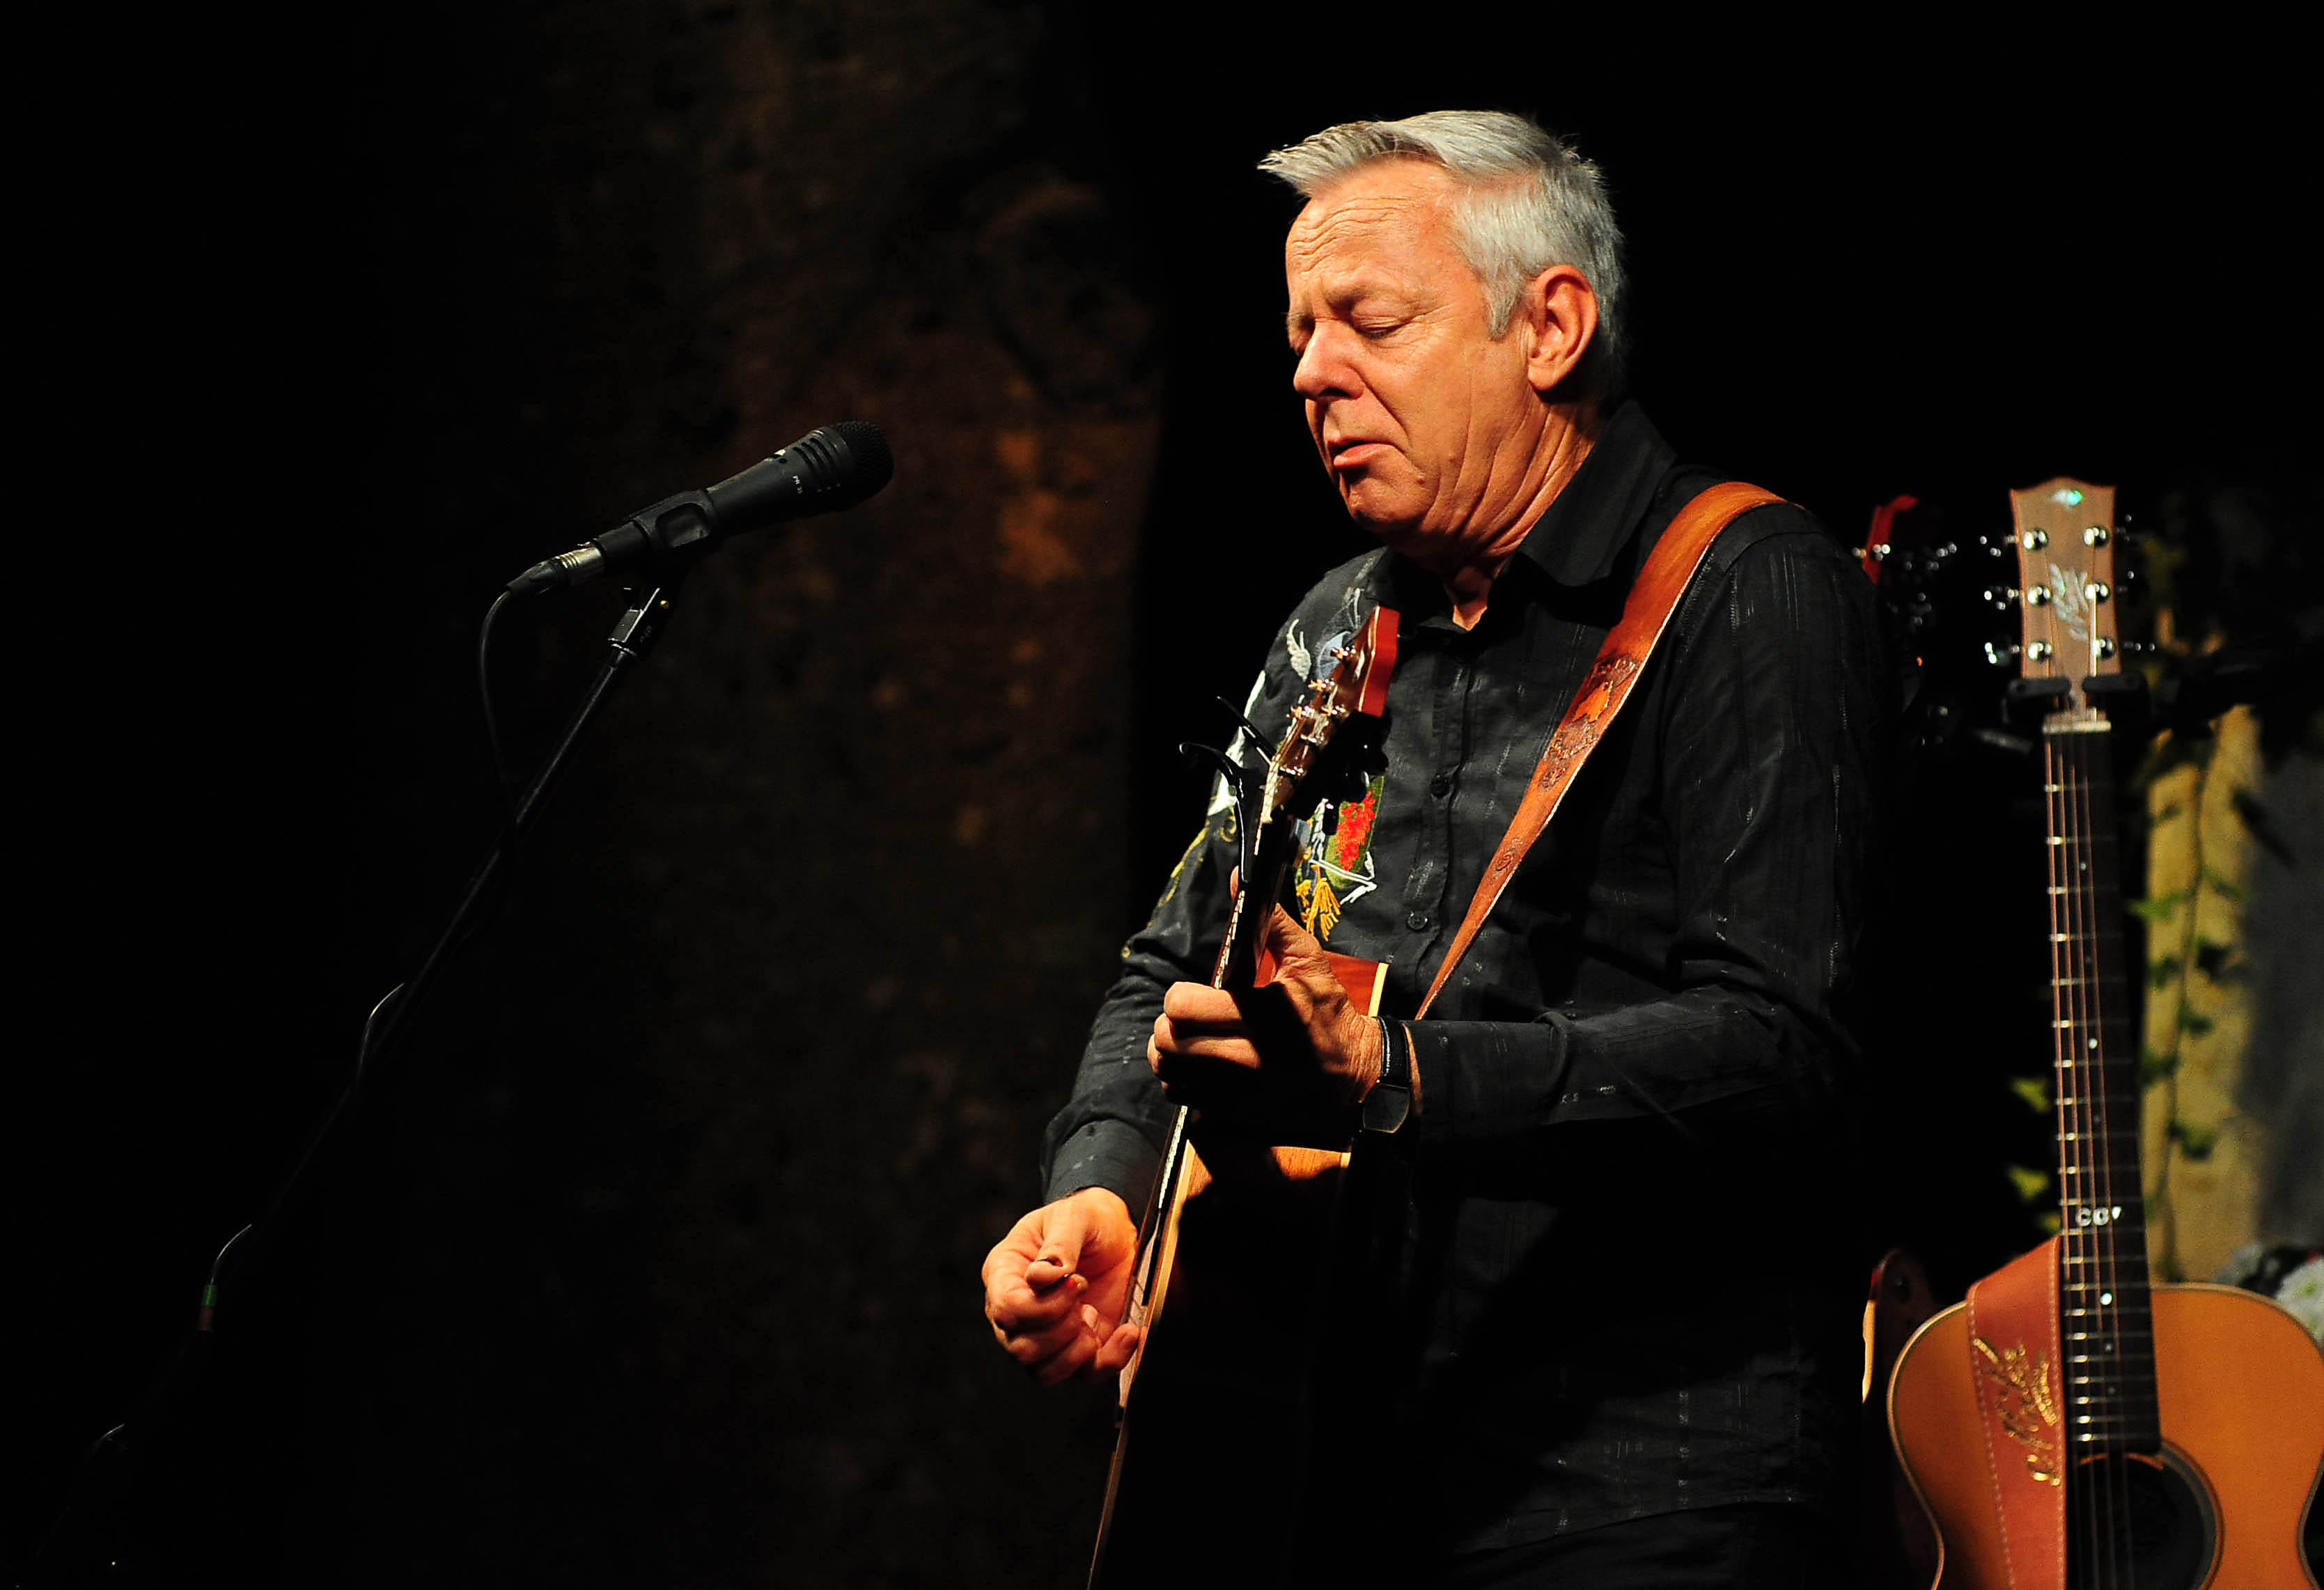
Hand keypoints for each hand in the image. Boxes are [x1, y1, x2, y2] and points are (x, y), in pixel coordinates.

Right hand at [980, 1187, 1141, 1385]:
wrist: (1116, 1230)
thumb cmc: (1086, 1218)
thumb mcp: (1074, 1216)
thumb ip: (1059, 1243)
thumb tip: (1043, 1277)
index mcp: (1004, 1274)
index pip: (1006, 1310)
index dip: (1043, 1306)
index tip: (1075, 1281)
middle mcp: (1017, 1312)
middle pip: (1021, 1349)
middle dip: (1061, 1327)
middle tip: (1083, 1291)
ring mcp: (1045, 1335)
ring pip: (1044, 1372)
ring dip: (1078, 1349)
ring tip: (1093, 1313)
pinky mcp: (1078, 1348)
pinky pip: (1085, 1376)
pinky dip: (1110, 1360)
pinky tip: (1126, 1331)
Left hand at [1146, 904, 1383, 1133]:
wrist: (1360, 1080)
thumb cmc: (1331, 1016)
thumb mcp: (1309, 963)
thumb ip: (1271, 923)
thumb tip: (1239, 881)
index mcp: (1261, 1015)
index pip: (1180, 1007)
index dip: (1178, 998)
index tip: (1193, 995)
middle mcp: (1247, 1057)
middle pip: (1167, 1043)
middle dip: (1169, 1027)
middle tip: (1185, 1020)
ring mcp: (1241, 1093)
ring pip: (1170, 1075)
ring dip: (1171, 1057)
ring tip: (1188, 1044)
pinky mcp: (1240, 1116)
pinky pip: (1186, 1101)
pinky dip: (1184, 1085)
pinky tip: (1201, 1070)